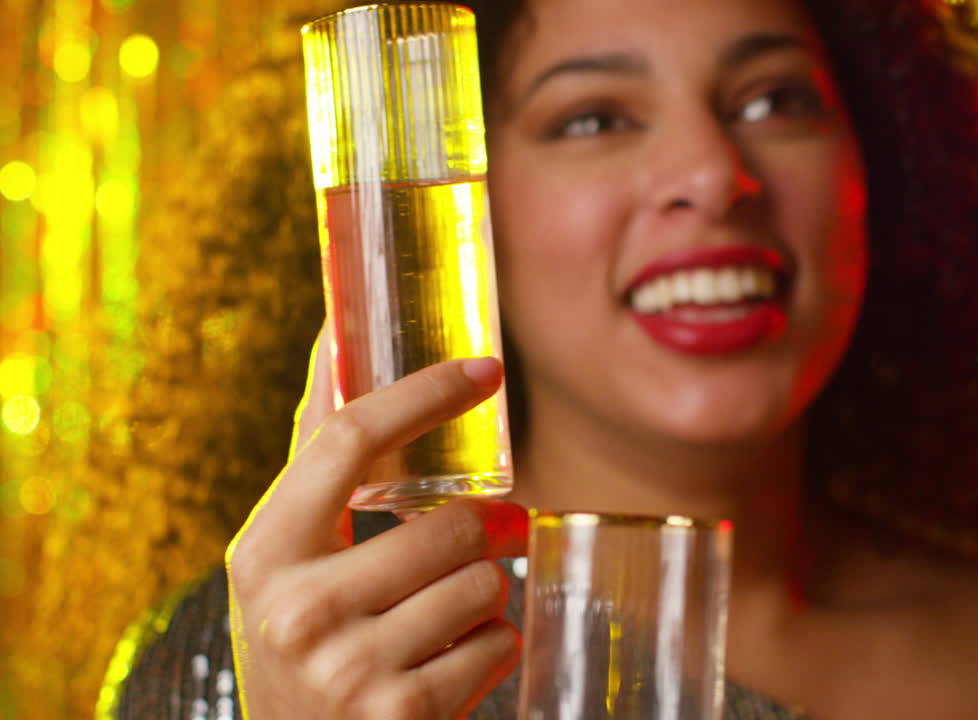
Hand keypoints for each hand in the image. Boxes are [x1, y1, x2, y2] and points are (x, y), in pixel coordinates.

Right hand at [226, 322, 527, 718]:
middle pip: (449, 523)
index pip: (348, 439)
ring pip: (484, 583)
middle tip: (477, 544)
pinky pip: (498, 644)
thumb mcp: (288, 557)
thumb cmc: (307, 637)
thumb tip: (334, 334)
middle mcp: (296, 608)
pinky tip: (449, 665)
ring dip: (484, 595)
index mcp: (264, 551)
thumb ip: (318, 461)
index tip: (486, 370)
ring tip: (442, 619)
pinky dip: (491, 649)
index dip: (424, 393)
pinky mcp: (400, 714)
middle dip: (481, 533)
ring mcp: (347, 667)